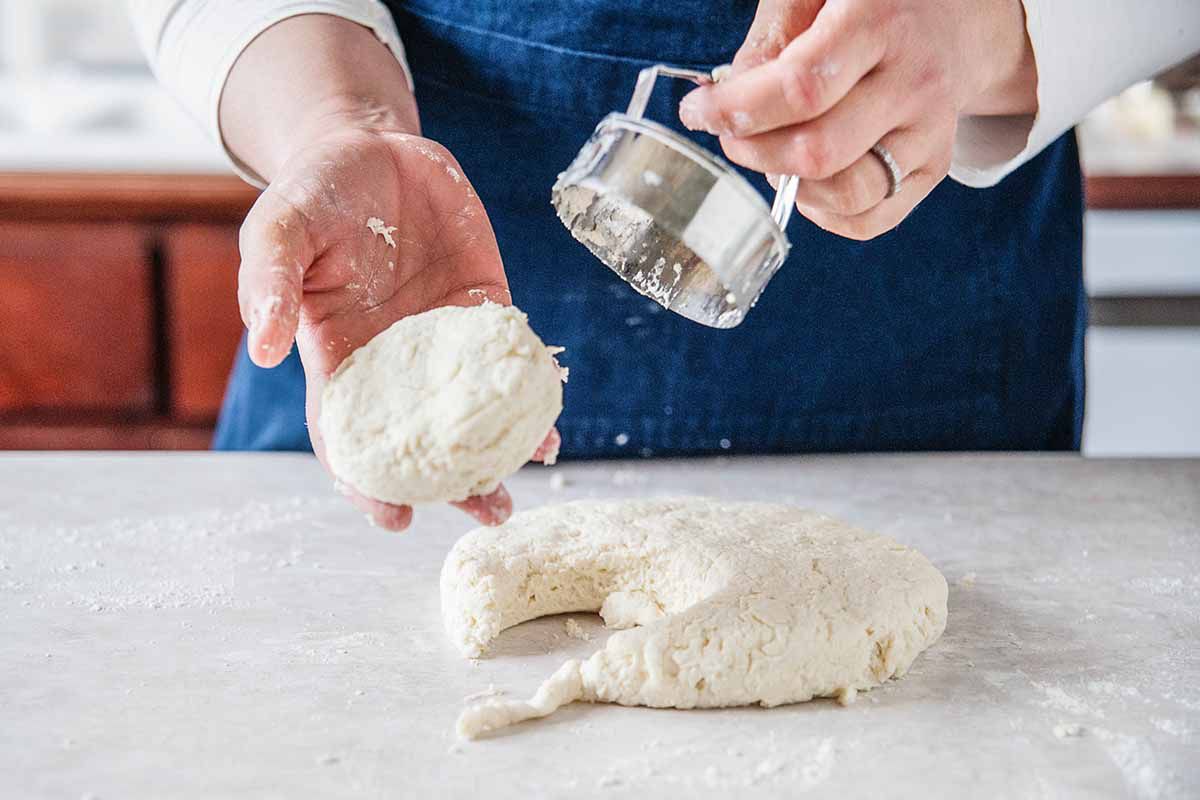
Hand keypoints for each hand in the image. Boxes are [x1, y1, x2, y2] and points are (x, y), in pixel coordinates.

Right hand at [238, 125, 559, 530]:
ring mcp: (445, 338)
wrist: (371, 149)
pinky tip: (548, 420)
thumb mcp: (277, 228)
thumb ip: (269, 283)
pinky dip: (529, 390)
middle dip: (453, 484)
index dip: (369, 481)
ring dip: (500, 450)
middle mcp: (396, 362)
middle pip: (424, 440)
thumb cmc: (312, 195)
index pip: (352, 437)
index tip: (394, 518)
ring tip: (524, 484)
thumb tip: (262, 349)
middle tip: (487, 513)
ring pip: (474, 410)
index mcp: (339, 359)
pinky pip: (511, 357)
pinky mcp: (486, 306)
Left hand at [678, 0, 1036, 239]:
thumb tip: (728, 99)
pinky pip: (868, 220)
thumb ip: (769, 39)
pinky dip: (821, 213)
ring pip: (846, 194)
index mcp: (879, 21)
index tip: (699, 111)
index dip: (738, 111)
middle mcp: (914, 82)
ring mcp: (930, 132)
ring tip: (773, 154)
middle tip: (732, 135)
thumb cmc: (867, 3)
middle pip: (819, 151)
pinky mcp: (933, 169)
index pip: (802, 88)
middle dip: (754, 152)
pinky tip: (808, 179)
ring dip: (788, 187)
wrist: (956, 17)